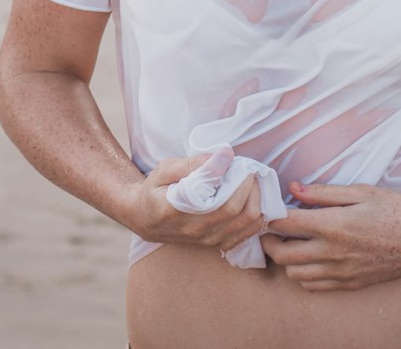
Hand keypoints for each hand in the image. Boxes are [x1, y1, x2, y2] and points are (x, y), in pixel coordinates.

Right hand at [131, 155, 266, 251]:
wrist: (144, 218)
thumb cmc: (155, 189)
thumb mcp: (165, 169)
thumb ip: (193, 163)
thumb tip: (224, 156)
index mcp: (178, 212)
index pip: (218, 202)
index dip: (235, 181)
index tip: (236, 162)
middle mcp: (195, 231)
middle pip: (237, 213)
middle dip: (250, 187)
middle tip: (247, 169)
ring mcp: (206, 240)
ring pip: (246, 225)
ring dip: (256, 200)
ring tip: (249, 181)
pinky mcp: (215, 244)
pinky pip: (246, 234)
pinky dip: (255, 215)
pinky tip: (250, 199)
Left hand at [260, 179, 400, 290]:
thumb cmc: (397, 209)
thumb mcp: (361, 191)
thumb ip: (324, 192)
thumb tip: (294, 188)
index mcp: (334, 225)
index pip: (286, 223)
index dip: (268, 215)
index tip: (264, 207)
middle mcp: (333, 254)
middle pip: (283, 254)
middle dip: (269, 240)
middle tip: (268, 227)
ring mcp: (341, 273)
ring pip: (295, 274)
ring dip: (285, 259)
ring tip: (287, 242)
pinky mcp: (350, 284)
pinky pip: (314, 286)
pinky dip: (303, 275)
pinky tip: (307, 258)